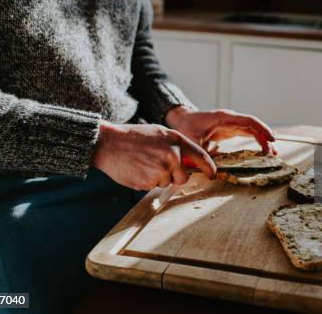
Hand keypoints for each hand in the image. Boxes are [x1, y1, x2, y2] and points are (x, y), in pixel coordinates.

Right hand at [91, 121, 215, 190]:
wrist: (109, 143)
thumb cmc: (134, 137)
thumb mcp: (160, 133)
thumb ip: (176, 145)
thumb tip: (189, 160)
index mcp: (177, 141)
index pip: (201, 157)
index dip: (209, 168)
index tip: (212, 175)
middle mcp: (172, 156)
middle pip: (184, 177)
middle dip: (175, 176)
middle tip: (159, 165)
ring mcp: (161, 170)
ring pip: (167, 183)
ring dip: (158, 177)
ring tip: (144, 163)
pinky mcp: (149, 182)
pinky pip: (153, 187)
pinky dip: (147, 181)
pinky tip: (137, 169)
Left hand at [165, 106, 276, 154]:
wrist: (182, 119)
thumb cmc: (186, 126)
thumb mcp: (191, 140)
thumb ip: (200, 153)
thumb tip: (210, 170)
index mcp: (224, 118)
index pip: (248, 121)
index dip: (261, 129)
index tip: (271, 139)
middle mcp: (231, 119)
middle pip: (254, 126)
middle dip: (265, 137)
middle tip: (273, 152)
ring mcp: (232, 124)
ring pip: (253, 130)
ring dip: (263, 140)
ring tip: (273, 153)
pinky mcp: (230, 129)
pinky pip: (248, 133)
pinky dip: (256, 140)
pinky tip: (264, 149)